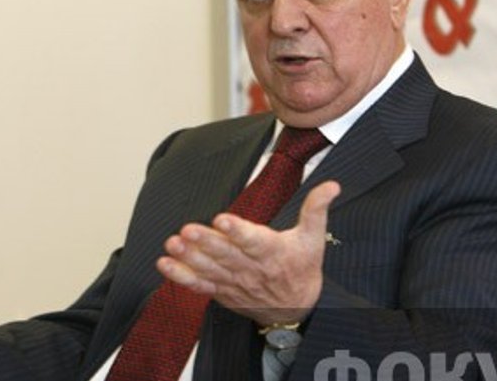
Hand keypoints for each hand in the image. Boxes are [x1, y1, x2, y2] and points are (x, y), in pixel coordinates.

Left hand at [158, 181, 340, 325]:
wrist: (296, 310)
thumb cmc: (302, 269)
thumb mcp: (314, 239)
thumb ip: (317, 209)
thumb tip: (332, 185)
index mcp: (273, 252)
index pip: (255, 240)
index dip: (238, 230)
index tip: (222, 219)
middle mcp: (251, 269)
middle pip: (226, 255)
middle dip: (206, 242)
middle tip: (188, 229)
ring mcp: (234, 282)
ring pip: (210, 269)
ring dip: (189, 257)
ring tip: (173, 243)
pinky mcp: (222, 291)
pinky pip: (199, 285)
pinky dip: (181, 276)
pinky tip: (165, 264)